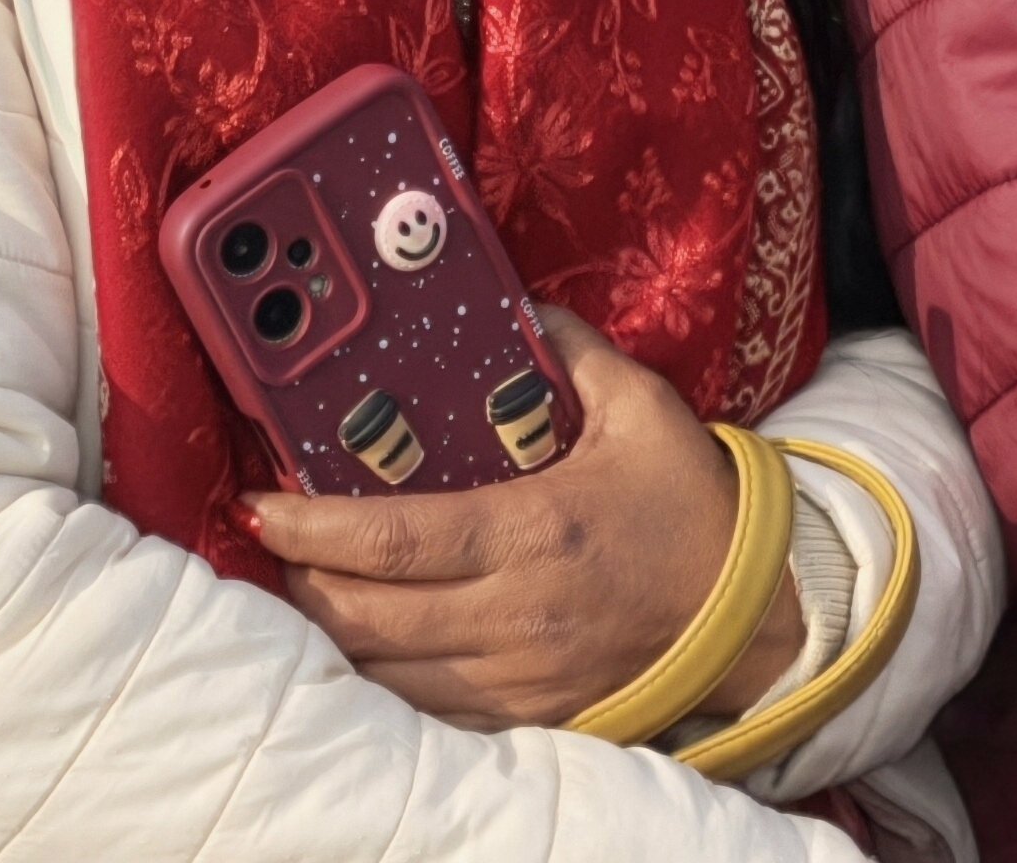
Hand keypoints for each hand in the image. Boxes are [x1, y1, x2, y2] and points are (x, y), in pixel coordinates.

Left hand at [253, 308, 804, 732]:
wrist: (755, 614)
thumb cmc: (692, 505)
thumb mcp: (641, 408)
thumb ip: (572, 349)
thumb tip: (516, 303)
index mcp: (532, 533)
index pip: (391, 541)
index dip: (311, 528)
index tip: (262, 504)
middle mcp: (514, 616)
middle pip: (365, 616)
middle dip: (300, 579)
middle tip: (275, 538)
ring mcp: (517, 677)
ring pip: (383, 674)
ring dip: (329, 632)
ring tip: (306, 582)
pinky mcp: (528, 714)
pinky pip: (427, 711)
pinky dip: (381, 679)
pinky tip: (364, 640)